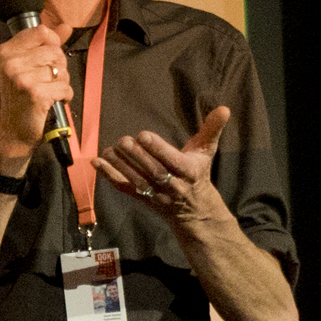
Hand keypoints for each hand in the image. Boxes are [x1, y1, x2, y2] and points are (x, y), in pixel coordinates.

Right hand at [0, 24, 71, 160]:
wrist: (13, 128)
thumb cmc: (21, 95)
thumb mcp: (28, 65)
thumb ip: (46, 44)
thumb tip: (66, 26)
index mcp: (6, 51)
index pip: (42, 32)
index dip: (53, 43)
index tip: (48, 58)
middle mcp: (11, 62)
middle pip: (55, 51)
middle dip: (59, 66)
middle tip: (47, 79)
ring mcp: (21, 78)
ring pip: (62, 70)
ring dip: (62, 82)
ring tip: (49, 91)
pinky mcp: (35, 93)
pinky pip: (65, 87)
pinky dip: (65, 96)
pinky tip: (53, 101)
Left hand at [95, 106, 227, 223]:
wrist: (195, 212)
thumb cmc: (198, 173)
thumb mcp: (206, 151)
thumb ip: (212, 129)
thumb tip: (225, 108)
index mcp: (189, 172)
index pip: (173, 161)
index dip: (158, 149)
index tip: (143, 135)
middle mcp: (172, 185)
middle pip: (153, 171)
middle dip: (137, 156)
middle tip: (123, 140)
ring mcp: (156, 194)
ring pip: (137, 181)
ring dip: (120, 165)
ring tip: (108, 150)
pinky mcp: (142, 198)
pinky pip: (124, 188)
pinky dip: (109, 176)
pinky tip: (96, 163)